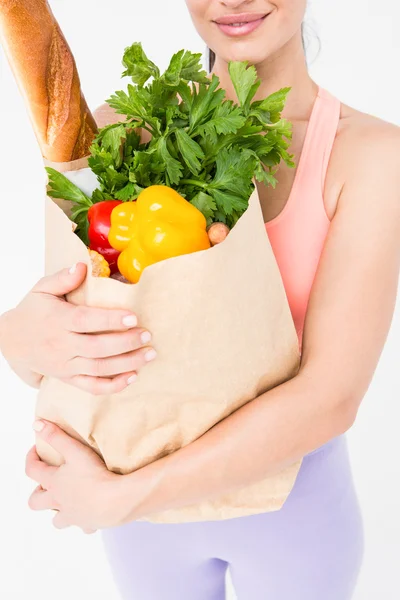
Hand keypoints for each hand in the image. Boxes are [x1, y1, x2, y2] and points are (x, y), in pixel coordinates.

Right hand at [0, 262, 155, 393]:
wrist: (11, 342)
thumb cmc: (32, 312)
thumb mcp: (41, 290)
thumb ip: (62, 278)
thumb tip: (82, 266)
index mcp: (59, 321)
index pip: (86, 321)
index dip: (110, 320)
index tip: (133, 317)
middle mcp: (62, 345)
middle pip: (97, 348)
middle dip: (126, 343)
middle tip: (147, 335)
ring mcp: (66, 365)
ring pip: (99, 369)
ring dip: (126, 364)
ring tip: (149, 354)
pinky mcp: (68, 379)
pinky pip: (92, 387)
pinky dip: (113, 386)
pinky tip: (132, 377)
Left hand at [26, 420, 131, 531]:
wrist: (116, 501)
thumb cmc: (95, 475)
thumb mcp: (75, 450)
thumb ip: (56, 436)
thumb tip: (36, 424)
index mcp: (53, 483)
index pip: (32, 470)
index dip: (31, 458)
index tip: (36, 449)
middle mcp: (59, 502)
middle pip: (36, 503)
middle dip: (38, 493)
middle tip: (47, 483)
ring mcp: (73, 516)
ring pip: (57, 520)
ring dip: (59, 511)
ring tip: (68, 501)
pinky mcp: (89, 523)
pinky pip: (83, 526)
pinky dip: (84, 521)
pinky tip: (91, 512)